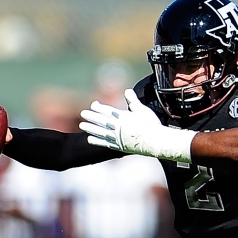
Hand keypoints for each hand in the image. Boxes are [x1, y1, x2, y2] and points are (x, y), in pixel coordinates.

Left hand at [80, 89, 194, 162]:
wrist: (155, 141)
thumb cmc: (151, 125)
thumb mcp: (142, 110)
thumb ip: (133, 101)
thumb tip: (127, 91)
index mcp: (123, 117)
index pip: (107, 111)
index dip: (99, 107)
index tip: (93, 105)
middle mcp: (118, 126)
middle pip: (101, 120)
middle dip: (91, 116)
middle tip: (83, 114)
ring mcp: (117, 137)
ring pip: (100, 131)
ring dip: (90, 128)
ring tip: (82, 125)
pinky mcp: (119, 146)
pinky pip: (105, 143)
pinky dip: (97, 141)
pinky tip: (90, 139)